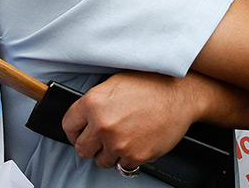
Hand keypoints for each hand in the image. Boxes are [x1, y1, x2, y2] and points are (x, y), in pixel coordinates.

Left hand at [61, 71, 196, 169]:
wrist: (180, 94)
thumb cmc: (151, 84)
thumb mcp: (115, 83)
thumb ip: (95, 101)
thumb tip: (84, 117)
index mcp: (93, 103)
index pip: (68, 125)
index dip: (74, 130)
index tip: (79, 133)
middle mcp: (102, 124)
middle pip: (82, 149)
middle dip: (90, 145)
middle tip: (101, 139)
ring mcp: (119, 143)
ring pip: (102, 161)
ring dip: (110, 153)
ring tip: (123, 138)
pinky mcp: (136, 156)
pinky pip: (123, 165)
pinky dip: (128, 157)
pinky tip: (136, 141)